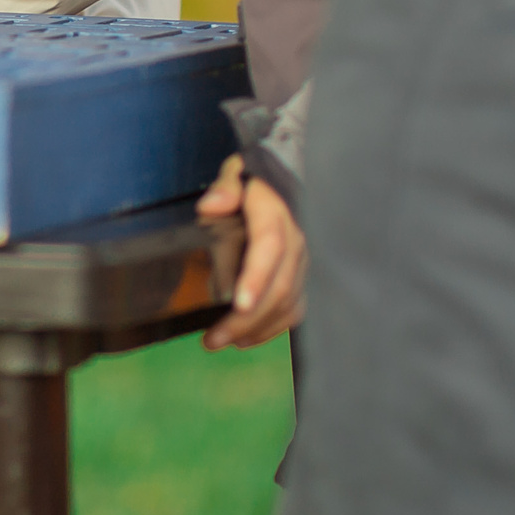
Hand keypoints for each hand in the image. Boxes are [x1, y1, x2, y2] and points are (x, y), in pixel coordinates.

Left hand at [199, 153, 306, 348]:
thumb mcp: (237, 172)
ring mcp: (303, 263)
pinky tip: (245, 339)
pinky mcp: (304, 277)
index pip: (270, 247)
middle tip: (211, 340)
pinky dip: (272, 328)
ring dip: (255, 329)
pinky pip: (294, 309)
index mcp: (277, 214)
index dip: (256, 277)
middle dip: (246, 319)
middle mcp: (297, 242)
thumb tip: (210, 206)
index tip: (238, 305)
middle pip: (279, 287)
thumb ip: (225, 188)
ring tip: (219, 342)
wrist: (286, 181)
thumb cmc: (254, 179)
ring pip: (288, 304)